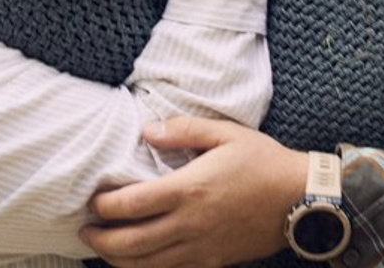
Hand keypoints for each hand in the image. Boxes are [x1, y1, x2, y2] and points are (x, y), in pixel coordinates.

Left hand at [81, 117, 308, 266]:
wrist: (298, 198)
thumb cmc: (263, 161)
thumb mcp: (226, 133)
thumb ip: (184, 129)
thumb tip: (148, 129)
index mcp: (190, 189)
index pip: (132, 204)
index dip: (105, 206)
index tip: (94, 199)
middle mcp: (189, 224)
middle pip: (131, 243)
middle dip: (101, 239)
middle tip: (85, 230)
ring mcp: (199, 249)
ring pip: (145, 265)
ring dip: (117, 259)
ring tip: (103, 248)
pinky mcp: (211, 262)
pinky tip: (138, 263)